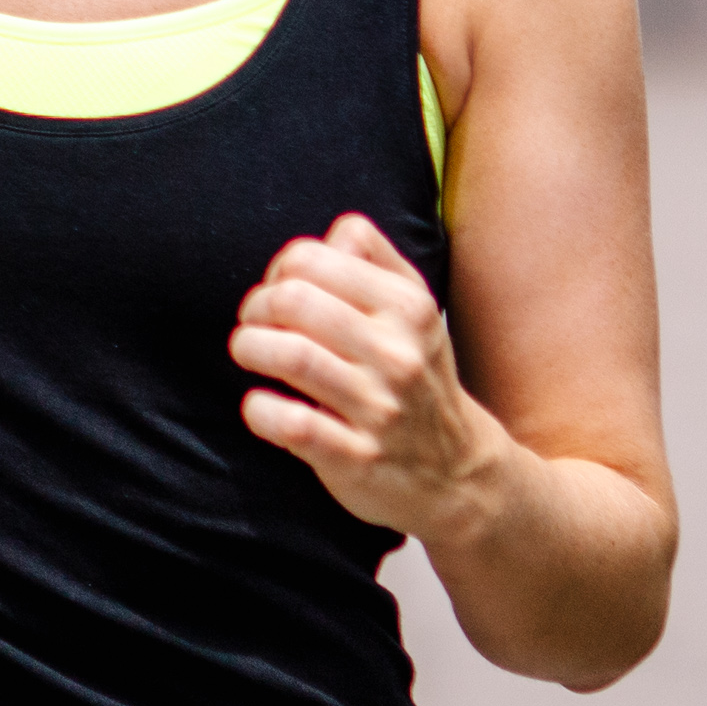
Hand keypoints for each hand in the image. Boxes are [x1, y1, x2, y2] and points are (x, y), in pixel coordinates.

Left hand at [233, 212, 508, 537]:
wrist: (457, 472)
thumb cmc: (414, 376)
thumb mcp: (413, 311)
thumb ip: (374, 258)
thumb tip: (332, 233)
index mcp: (408, 308)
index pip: (313, 257)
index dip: (279, 270)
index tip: (279, 294)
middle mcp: (398, 354)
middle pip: (293, 300)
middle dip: (255, 308)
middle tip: (255, 326)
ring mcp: (379, 408)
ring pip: (289, 355)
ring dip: (249, 348)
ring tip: (250, 355)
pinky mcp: (355, 457)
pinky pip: (288, 422)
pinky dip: (258, 408)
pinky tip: (262, 405)